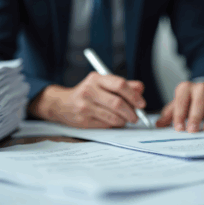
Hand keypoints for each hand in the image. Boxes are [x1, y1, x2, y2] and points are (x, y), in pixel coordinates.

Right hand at [28, 72, 145, 127]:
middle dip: (131, 112)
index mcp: (96, 78)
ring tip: (125, 119)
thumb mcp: (102, 84)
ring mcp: (85, 106)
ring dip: (124, 120)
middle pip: (118, 103)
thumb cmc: (87, 93)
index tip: (141, 104)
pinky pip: (106, 125)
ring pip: (113, 117)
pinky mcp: (83, 120)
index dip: (134, 95)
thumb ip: (122, 85)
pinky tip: (114, 122)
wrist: (62, 104)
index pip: (120, 84)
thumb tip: (140, 89)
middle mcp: (89, 91)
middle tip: (136, 116)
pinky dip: (114, 125)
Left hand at [155, 82, 203, 132]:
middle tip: (192, 130)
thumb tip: (158, 125)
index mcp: (184, 88)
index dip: (179, 115)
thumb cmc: (186, 102)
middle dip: (195, 117)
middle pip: (198, 102)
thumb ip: (167, 116)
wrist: (200, 93)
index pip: (181, 101)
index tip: (179, 128)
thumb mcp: (174, 107)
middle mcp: (199, 88)